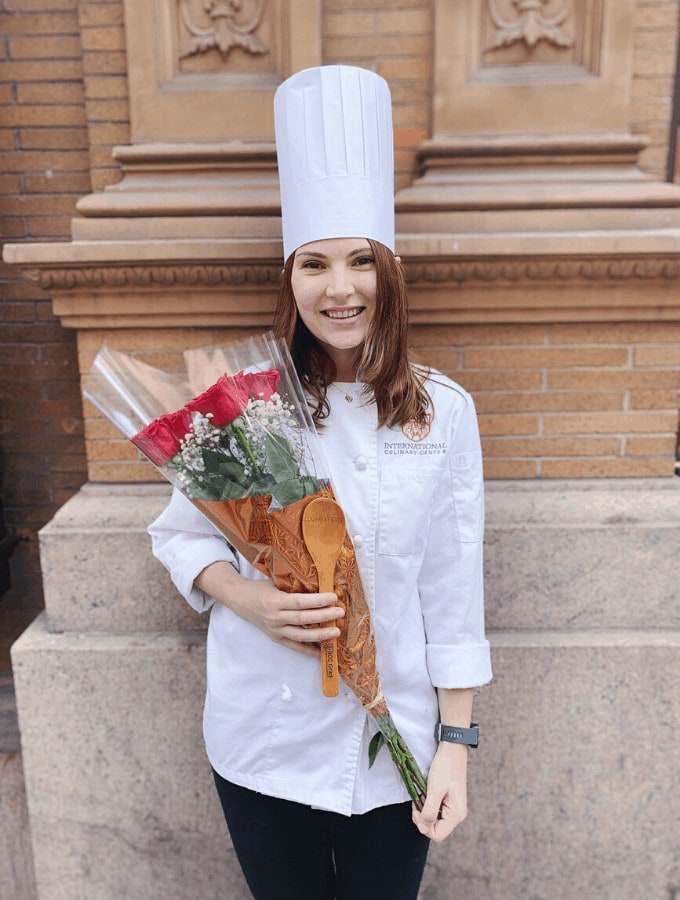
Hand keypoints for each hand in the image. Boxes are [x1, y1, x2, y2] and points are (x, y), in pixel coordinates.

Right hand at [195, 561, 343, 656]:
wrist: (239, 600)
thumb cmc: (260, 588)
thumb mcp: (275, 583)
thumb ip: (293, 587)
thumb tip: (319, 585)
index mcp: (275, 602)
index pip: (300, 602)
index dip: (318, 601)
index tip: (333, 597)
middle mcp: (275, 618)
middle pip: (303, 620)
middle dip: (324, 617)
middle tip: (340, 613)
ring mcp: (276, 631)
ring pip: (301, 636)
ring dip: (320, 635)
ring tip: (336, 632)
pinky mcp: (276, 638)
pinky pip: (295, 646)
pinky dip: (309, 650)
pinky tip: (323, 651)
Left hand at [412, 742, 467, 841]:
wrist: (452, 749)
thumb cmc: (444, 768)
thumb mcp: (434, 790)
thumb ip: (429, 812)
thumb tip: (423, 829)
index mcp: (456, 814)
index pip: (437, 835)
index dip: (423, 825)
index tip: (416, 810)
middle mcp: (456, 814)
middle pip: (435, 828)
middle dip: (423, 818)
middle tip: (416, 802)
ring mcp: (453, 808)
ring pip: (434, 819)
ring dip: (424, 810)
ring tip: (421, 795)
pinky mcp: (449, 801)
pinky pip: (436, 810)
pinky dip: (428, 804)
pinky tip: (425, 793)